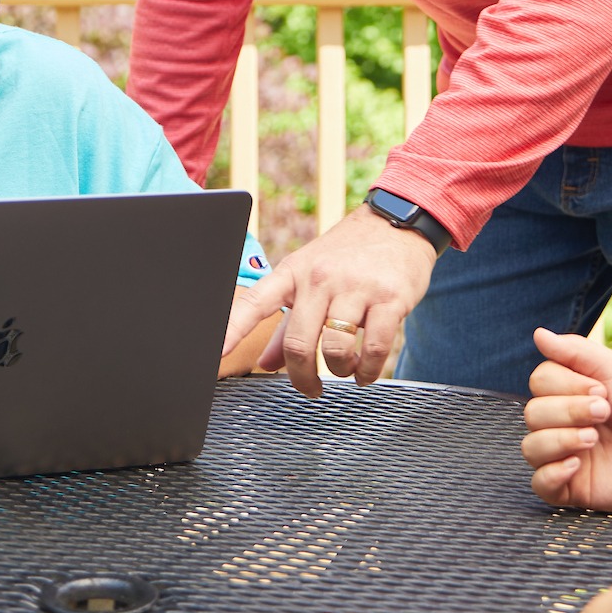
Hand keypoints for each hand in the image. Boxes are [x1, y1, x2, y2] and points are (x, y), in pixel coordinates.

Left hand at [221, 205, 435, 397]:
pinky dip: (368, 370)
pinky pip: (375, 348)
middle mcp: (320, 277)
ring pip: (335, 349)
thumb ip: (287, 324)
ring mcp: (356, 287)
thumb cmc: (348, 255)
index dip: (232, 330)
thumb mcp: (310, 278)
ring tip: (344, 369)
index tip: (215, 354)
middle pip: (299, 343)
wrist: (396, 224)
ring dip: (338, 372)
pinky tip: (366, 371)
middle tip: (310, 388)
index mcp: (294, 272)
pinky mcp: (390, 298)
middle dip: (302, 377)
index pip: (256, 302)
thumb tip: (265, 363)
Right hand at [522, 329, 611, 510]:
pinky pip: (540, 484)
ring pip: (531, 447)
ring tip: (594, 438)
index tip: (601, 391)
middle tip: (604, 412)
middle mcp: (560, 424)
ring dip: (561, 439)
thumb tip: (539, 334)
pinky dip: (552, 473)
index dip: (565, 385)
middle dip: (568, 411)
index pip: (538, 383)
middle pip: (532, 414)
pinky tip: (577, 465)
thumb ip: (574, 350)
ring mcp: (564, 456)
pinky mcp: (573, 488)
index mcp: (566, 395)